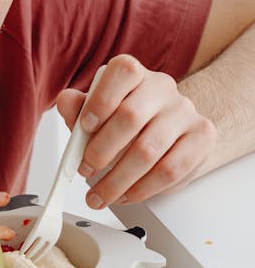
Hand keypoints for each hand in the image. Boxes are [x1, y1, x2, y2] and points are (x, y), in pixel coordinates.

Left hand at [56, 54, 216, 207]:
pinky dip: (143, 188)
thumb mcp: (96, 113)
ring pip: (149, 150)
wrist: (170, 131)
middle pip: (131, 116)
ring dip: (118, 180)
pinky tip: (128, 194)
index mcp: (134, 74)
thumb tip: (66, 101)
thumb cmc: (125, 122)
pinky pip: (171, 169)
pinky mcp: (202, 137)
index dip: (101, 100)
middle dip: (101, 151)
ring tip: (101, 194)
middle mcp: (162, 87)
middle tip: (86, 171)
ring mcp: (185, 112)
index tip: (84, 127)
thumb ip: (78, 109)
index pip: (122, 72)